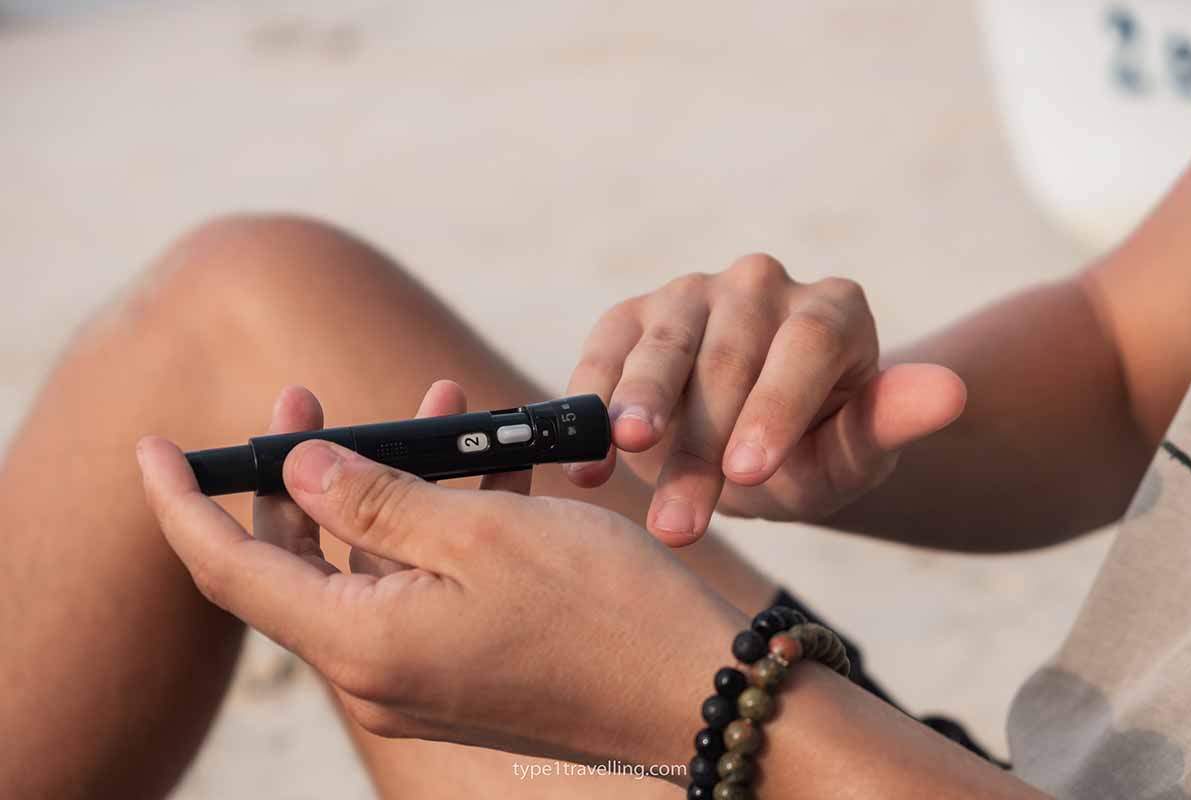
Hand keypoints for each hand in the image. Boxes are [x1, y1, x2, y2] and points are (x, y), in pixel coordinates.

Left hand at [137, 382, 740, 773]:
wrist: (696, 693)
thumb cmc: (600, 609)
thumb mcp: (480, 534)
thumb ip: (375, 500)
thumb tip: (297, 470)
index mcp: (361, 642)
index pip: (228, 569)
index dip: (181, 502)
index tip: (153, 442)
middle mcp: (375, 670)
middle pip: (296, 562)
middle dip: (294, 475)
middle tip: (305, 397)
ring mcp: (419, 674)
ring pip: (368, 562)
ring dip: (385, 482)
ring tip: (430, 402)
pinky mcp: (462, 666)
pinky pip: (421, 582)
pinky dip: (434, 521)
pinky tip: (483, 460)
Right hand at [565, 254, 965, 544]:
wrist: (746, 445)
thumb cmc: (808, 454)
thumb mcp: (849, 456)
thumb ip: (890, 424)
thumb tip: (951, 393)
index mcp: (833, 309)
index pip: (807, 346)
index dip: (776, 408)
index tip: (751, 473)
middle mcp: (763, 285)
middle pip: (730, 355)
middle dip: (701, 445)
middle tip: (679, 524)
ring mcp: (694, 293)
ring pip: (665, 345)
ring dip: (639, 407)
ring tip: (622, 455)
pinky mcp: (632, 315)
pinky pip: (607, 348)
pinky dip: (590, 400)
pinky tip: (584, 460)